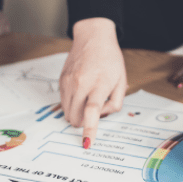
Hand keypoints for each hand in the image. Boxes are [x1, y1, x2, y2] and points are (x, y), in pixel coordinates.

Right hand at [60, 18, 126, 146]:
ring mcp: (68, 82)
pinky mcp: (61, 81)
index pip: (92, 111)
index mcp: (99, 83)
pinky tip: (81, 93)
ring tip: (88, 100)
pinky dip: (72, 104)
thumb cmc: (110, 60)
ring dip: (76, 114)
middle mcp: (81, 83)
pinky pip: (64, 102)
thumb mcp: (121, 81)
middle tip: (93, 113)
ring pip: (67, 112)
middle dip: (82, 123)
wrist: (93, 38)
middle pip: (75, 116)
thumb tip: (101, 116)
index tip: (86, 143)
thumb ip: (115, 104)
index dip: (89, 129)